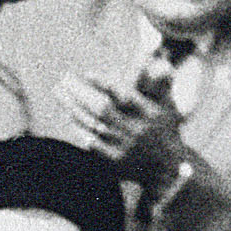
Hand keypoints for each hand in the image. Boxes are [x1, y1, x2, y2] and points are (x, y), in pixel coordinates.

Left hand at [56, 69, 183, 185]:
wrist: (168, 168)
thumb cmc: (166, 131)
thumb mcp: (168, 106)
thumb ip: (162, 85)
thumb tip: (160, 63)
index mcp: (150, 113)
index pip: (124, 93)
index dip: (104, 83)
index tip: (87, 74)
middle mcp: (137, 129)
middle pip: (103, 108)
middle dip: (82, 94)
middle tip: (65, 80)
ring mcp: (126, 146)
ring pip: (95, 124)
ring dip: (76, 109)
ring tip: (63, 95)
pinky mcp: (116, 161)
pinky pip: (93, 142)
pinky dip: (81, 129)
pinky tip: (71, 117)